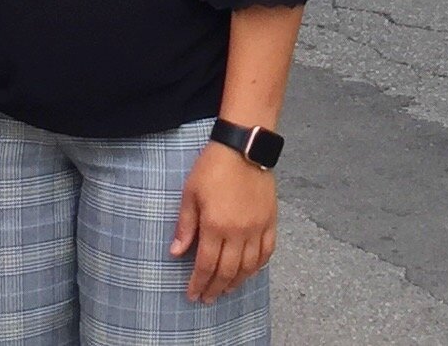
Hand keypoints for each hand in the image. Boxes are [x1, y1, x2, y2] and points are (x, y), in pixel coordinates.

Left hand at [169, 142, 277, 304]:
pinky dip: (258, 267)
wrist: (244, 147)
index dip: (198, 283)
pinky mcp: (271, 221)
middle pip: (228, 271)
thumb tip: (176, 252)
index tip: (192, 295)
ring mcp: (257, 228)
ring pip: (249, 267)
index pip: (206, 265)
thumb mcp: (190, 193)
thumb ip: (185, 225)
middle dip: (215, 288)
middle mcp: (239, 233)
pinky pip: (267, 252)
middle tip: (207, 299)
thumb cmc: (212, 167)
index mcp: (215, 226)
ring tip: (226, 290)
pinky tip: (250, 272)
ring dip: (237, 282)